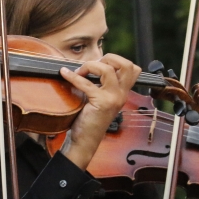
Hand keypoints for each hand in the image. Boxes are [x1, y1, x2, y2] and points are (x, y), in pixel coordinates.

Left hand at [59, 54, 140, 170]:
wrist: (85, 140)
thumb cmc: (89, 120)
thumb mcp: (100, 99)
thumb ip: (101, 84)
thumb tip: (89, 65)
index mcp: (122, 93)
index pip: (133, 69)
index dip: (116, 60)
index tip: (100, 64)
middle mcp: (121, 95)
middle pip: (126, 65)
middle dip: (108, 58)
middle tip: (92, 65)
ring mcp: (113, 99)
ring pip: (108, 69)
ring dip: (90, 65)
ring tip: (80, 72)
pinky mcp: (100, 103)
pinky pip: (86, 83)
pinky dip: (73, 76)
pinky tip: (65, 74)